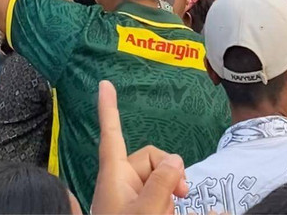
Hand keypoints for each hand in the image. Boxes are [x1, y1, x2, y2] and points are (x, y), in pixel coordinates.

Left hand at [91, 80, 187, 214]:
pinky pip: (160, 193)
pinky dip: (169, 200)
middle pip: (151, 159)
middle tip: (182, 194)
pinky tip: (175, 212)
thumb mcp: (147, 211)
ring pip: (159, 177)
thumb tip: (175, 160)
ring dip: (170, 192)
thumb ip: (162, 183)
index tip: (104, 83)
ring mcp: (130, 196)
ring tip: (169, 212)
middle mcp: (121, 182)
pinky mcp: (138, 208)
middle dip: (170, 172)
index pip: (112, 133)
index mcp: (114, 176)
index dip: (109, 108)